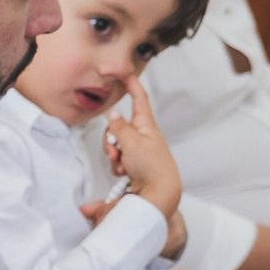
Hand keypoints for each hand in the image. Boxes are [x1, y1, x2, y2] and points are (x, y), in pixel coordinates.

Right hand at [102, 75, 183, 221]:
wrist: (157, 194)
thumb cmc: (152, 167)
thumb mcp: (133, 143)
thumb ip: (120, 129)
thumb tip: (113, 115)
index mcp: (146, 126)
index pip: (139, 101)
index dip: (133, 87)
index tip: (127, 75)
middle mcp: (141, 136)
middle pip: (118, 127)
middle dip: (111, 139)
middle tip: (116, 150)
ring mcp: (136, 151)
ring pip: (114, 145)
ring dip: (113, 155)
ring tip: (122, 165)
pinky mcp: (131, 164)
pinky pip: (116, 159)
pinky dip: (116, 166)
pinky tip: (124, 174)